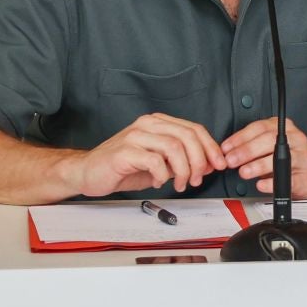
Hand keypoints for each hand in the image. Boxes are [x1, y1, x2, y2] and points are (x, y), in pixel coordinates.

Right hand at [74, 113, 227, 197]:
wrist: (87, 173)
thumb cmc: (123, 168)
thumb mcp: (160, 163)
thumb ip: (183, 160)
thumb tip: (210, 164)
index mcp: (158, 123)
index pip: (194, 129)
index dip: (211, 148)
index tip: (219, 165)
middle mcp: (147, 124)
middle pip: (188, 136)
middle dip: (200, 161)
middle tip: (197, 179)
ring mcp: (135, 136)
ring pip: (174, 147)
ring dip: (183, 170)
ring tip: (180, 184)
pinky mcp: (124, 151)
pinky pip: (155, 161)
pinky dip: (163, 174)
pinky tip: (159, 182)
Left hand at [220, 117, 306, 198]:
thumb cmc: (287, 158)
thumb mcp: (270, 145)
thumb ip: (251, 144)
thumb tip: (228, 151)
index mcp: (283, 127)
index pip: (260, 127)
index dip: (240, 138)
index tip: (226, 148)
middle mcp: (295, 138)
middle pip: (269, 140)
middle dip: (246, 151)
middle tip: (232, 160)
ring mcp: (302, 156)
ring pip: (279, 158)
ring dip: (258, 165)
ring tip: (244, 172)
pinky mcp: (305, 175)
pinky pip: (288, 178)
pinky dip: (272, 183)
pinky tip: (261, 184)